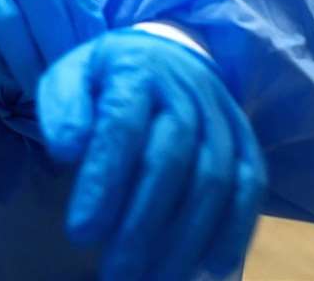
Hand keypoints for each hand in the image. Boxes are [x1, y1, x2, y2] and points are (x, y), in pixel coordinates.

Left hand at [37, 30, 266, 280]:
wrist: (164, 55)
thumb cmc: (105, 80)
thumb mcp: (68, 79)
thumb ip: (63, 111)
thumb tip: (67, 151)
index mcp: (136, 69)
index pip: (122, 127)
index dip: (104, 183)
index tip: (80, 234)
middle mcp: (186, 90)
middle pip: (172, 161)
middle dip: (142, 226)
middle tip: (115, 274)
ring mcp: (223, 117)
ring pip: (215, 180)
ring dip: (185, 240)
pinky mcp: (247, 142)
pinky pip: (250, 187)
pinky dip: (235, 231)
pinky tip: (210, 269)